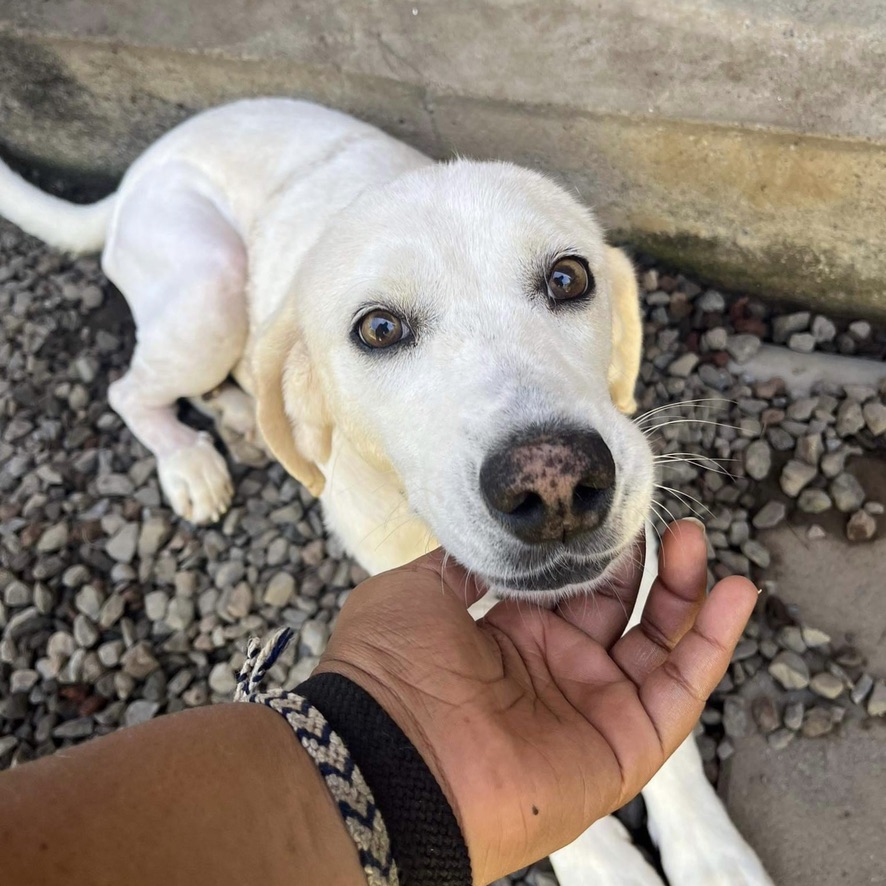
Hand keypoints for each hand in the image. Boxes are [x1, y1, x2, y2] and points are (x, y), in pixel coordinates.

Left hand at [316, 520, 755, 882]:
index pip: (567, 585)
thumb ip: (465, 560)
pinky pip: (680, 694)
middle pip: (618, 608)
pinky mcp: (621, 747)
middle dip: (644, 563)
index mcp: (505, 634)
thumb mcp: (418, 590)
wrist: (389, 755)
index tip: (612, 509)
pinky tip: (734, 593)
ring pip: (657, 645)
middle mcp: (551, 668)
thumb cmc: (390, 668)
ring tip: (698, 542)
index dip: (593, 549)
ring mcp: (588, 707)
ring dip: (684, 593)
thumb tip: (493, 531)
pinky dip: (712, 644)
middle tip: (663, 518)